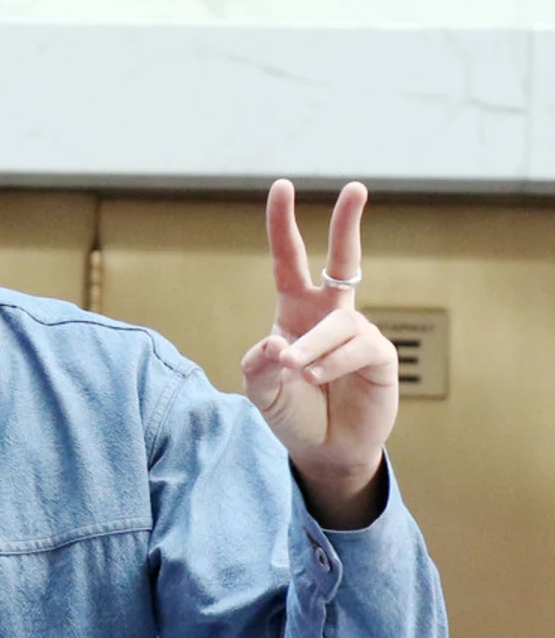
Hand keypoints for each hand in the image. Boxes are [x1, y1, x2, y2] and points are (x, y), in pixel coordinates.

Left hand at [241, 180, 396, 527]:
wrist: (323, 450)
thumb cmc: (291, 412)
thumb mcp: (260, 390)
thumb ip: (258, 366)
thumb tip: (276, 344)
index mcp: (294, 311)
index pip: (289, 260)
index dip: (283, 225)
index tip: (283, 187)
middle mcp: (327, 314)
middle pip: (342, 260)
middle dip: (347, 224)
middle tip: (355, 188)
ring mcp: (356, 333)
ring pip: (336, 324)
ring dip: (313, 349)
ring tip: (297, 373)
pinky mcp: (378, 356)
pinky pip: (356, 348)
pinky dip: (330, 363)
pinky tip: (315, 378)